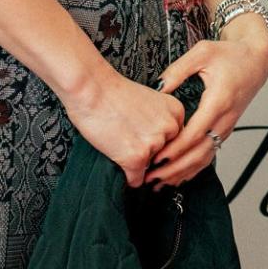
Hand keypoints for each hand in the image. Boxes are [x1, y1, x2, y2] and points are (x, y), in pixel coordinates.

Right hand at [61, 69, 185, 189]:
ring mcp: (154, 144)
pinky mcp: (136, 158)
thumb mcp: (149, 100)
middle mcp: (170, 128)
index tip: (144, 138)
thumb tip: (159, 144)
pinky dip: (126, 176)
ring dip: (135, 162)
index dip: (158, 141)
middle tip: (129, 141)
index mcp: (176, 112)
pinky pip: (136, 180)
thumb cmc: (112, 92)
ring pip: (150, 168)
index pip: (175, 140)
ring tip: (119, 145)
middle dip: (149, 153)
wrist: (91, 88)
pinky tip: (118, 162)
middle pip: (165, 155)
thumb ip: (159, 119)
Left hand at [144, 26, 267, 185]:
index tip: (157, 158)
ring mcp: (227, 126)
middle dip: (175, 168)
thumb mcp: (202, 53)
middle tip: (151, 176)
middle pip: (200, 152)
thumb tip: (156, 87)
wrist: (256, 60)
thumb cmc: (231, 55)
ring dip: (183, 173)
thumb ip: (177, 70)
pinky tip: (177, 177)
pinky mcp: (226, 130)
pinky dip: (193, 168)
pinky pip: (210, 154)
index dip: (176, 148)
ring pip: (206, 158)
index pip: (196, 133)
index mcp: (219, 101)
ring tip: (159, 183)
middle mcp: (225, 118)